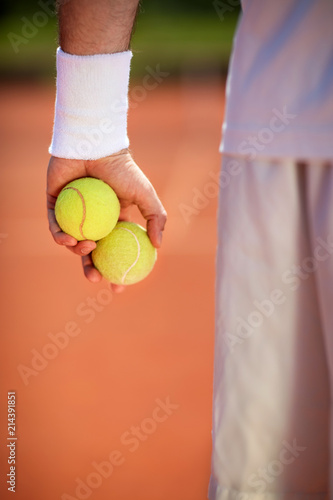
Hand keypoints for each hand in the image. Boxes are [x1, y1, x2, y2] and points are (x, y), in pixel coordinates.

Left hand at [47, 149, 166, 291]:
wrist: (97, 146)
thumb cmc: (123, 170)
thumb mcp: (147, 196)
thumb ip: (156, 219)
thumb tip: (158, 247)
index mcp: (113, 222)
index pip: (115, 250)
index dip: (117, 270)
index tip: (119, 286)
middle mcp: (93, 220)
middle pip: (91, 252)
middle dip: (92, 270)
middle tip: (96, 278)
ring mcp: (73, 214)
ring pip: (73, 242)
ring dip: (77, 252)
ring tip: (86, 247)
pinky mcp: (55, 206)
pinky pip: (55, 226)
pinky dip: (60, 236)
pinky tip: (68, 240)